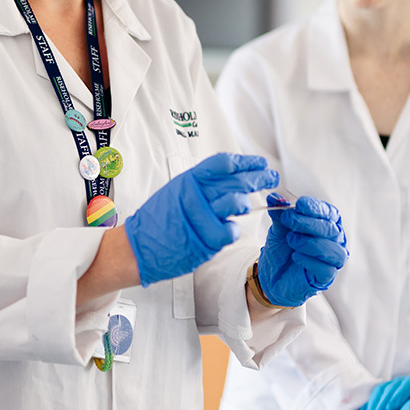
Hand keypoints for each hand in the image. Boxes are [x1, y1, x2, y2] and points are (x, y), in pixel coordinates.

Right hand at [124, 153, 277, 286]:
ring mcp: (199, 218)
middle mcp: (194, 195)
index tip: (260, 163)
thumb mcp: (176, 192)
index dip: (246, 162)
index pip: (223, 163)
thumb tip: (231, 177)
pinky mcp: (203, 241)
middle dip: (258, 178)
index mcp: (188, 180)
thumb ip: (201, 185)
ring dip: (246, 204)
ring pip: (234, 203)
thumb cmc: (158, 220)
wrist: (137, 247)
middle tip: (271, 177)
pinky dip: (232, 231)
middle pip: (235, 181)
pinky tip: (229, 230)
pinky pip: (228, 232)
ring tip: (248, 205)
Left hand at [256, 195, 347, 306]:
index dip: (316, 208)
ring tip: (291, 239)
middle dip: (308, 223)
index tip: (299, 205)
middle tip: (287, 219)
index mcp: (327, 224)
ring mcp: (331, 260)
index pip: (329, 213)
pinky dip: (311, 261)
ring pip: (334, 250)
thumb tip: (274, 198)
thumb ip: (279, 214)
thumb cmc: (282, 248)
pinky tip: (296, 256)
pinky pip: (326, 270)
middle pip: (331, 229)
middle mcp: (334, 241)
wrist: (271, 275)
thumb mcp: (279, 228)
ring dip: (311, 243)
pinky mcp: (325, 278)